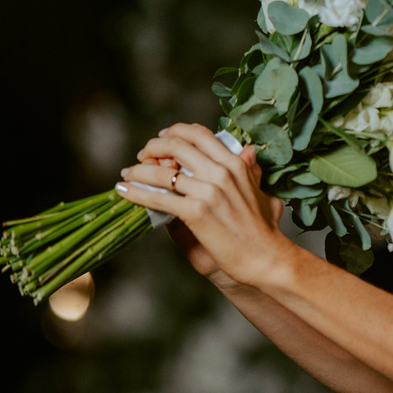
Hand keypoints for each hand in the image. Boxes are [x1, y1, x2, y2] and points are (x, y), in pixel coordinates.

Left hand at [118, 123, 288, 289]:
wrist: (268, 260)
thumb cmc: (266, 233)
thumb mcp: (264, 194)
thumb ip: (252, 171)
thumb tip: (248, 151)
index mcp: (235, 165)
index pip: (199, 134)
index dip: (175, 133)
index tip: (163, 139)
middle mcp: (221, 172)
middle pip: (176, 145)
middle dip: (153, 146)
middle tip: (142, 155)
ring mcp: (208, 192)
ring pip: (162, 171)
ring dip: (138, 170)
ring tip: (128, 174)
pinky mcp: (196, 213)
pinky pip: (158, 198)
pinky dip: (136, 193)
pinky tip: (124, 191)